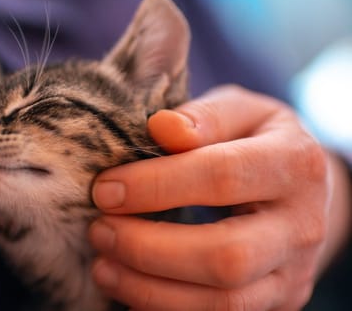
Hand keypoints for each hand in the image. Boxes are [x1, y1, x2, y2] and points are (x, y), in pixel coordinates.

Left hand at [89, 85, 341, 309]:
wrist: (302, 189)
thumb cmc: (258, 141)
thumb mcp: (240, 111)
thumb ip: (205, 117)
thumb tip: (161, 128)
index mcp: (295, 164)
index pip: (221, 176)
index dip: (156, 185)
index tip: (105, 189)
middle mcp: (302, 225)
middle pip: (226, 256)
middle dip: (148, 249)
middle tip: (100, 230)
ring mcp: (292, 273)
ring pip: (223, 302)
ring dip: (149, 288)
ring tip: (103, 265)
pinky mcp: (276, 301)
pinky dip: (165, 308)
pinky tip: (130, 287)